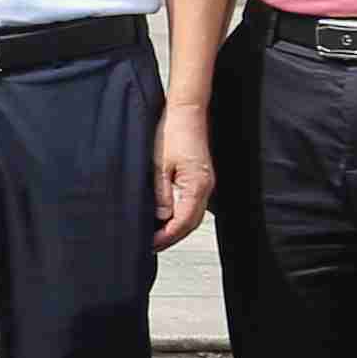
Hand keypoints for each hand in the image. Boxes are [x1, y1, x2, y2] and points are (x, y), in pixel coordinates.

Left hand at [153, 103, 217, 249]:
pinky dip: (180, 215)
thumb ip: (160, 193)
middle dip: (171, 237)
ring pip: (193, 215)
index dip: (166, 237)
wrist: (186, 111)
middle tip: (150, 246)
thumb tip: (160, 217)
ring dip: (176, 228)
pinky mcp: (201, 178)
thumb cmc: (172, 132)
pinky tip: (166, 217)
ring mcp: (206, 183)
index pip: (183, 222)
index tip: (150, 245)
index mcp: (197, 185)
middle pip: (191, 223)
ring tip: (155, 235)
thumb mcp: (158, 164)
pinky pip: (193, 204)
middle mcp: (206, 187)